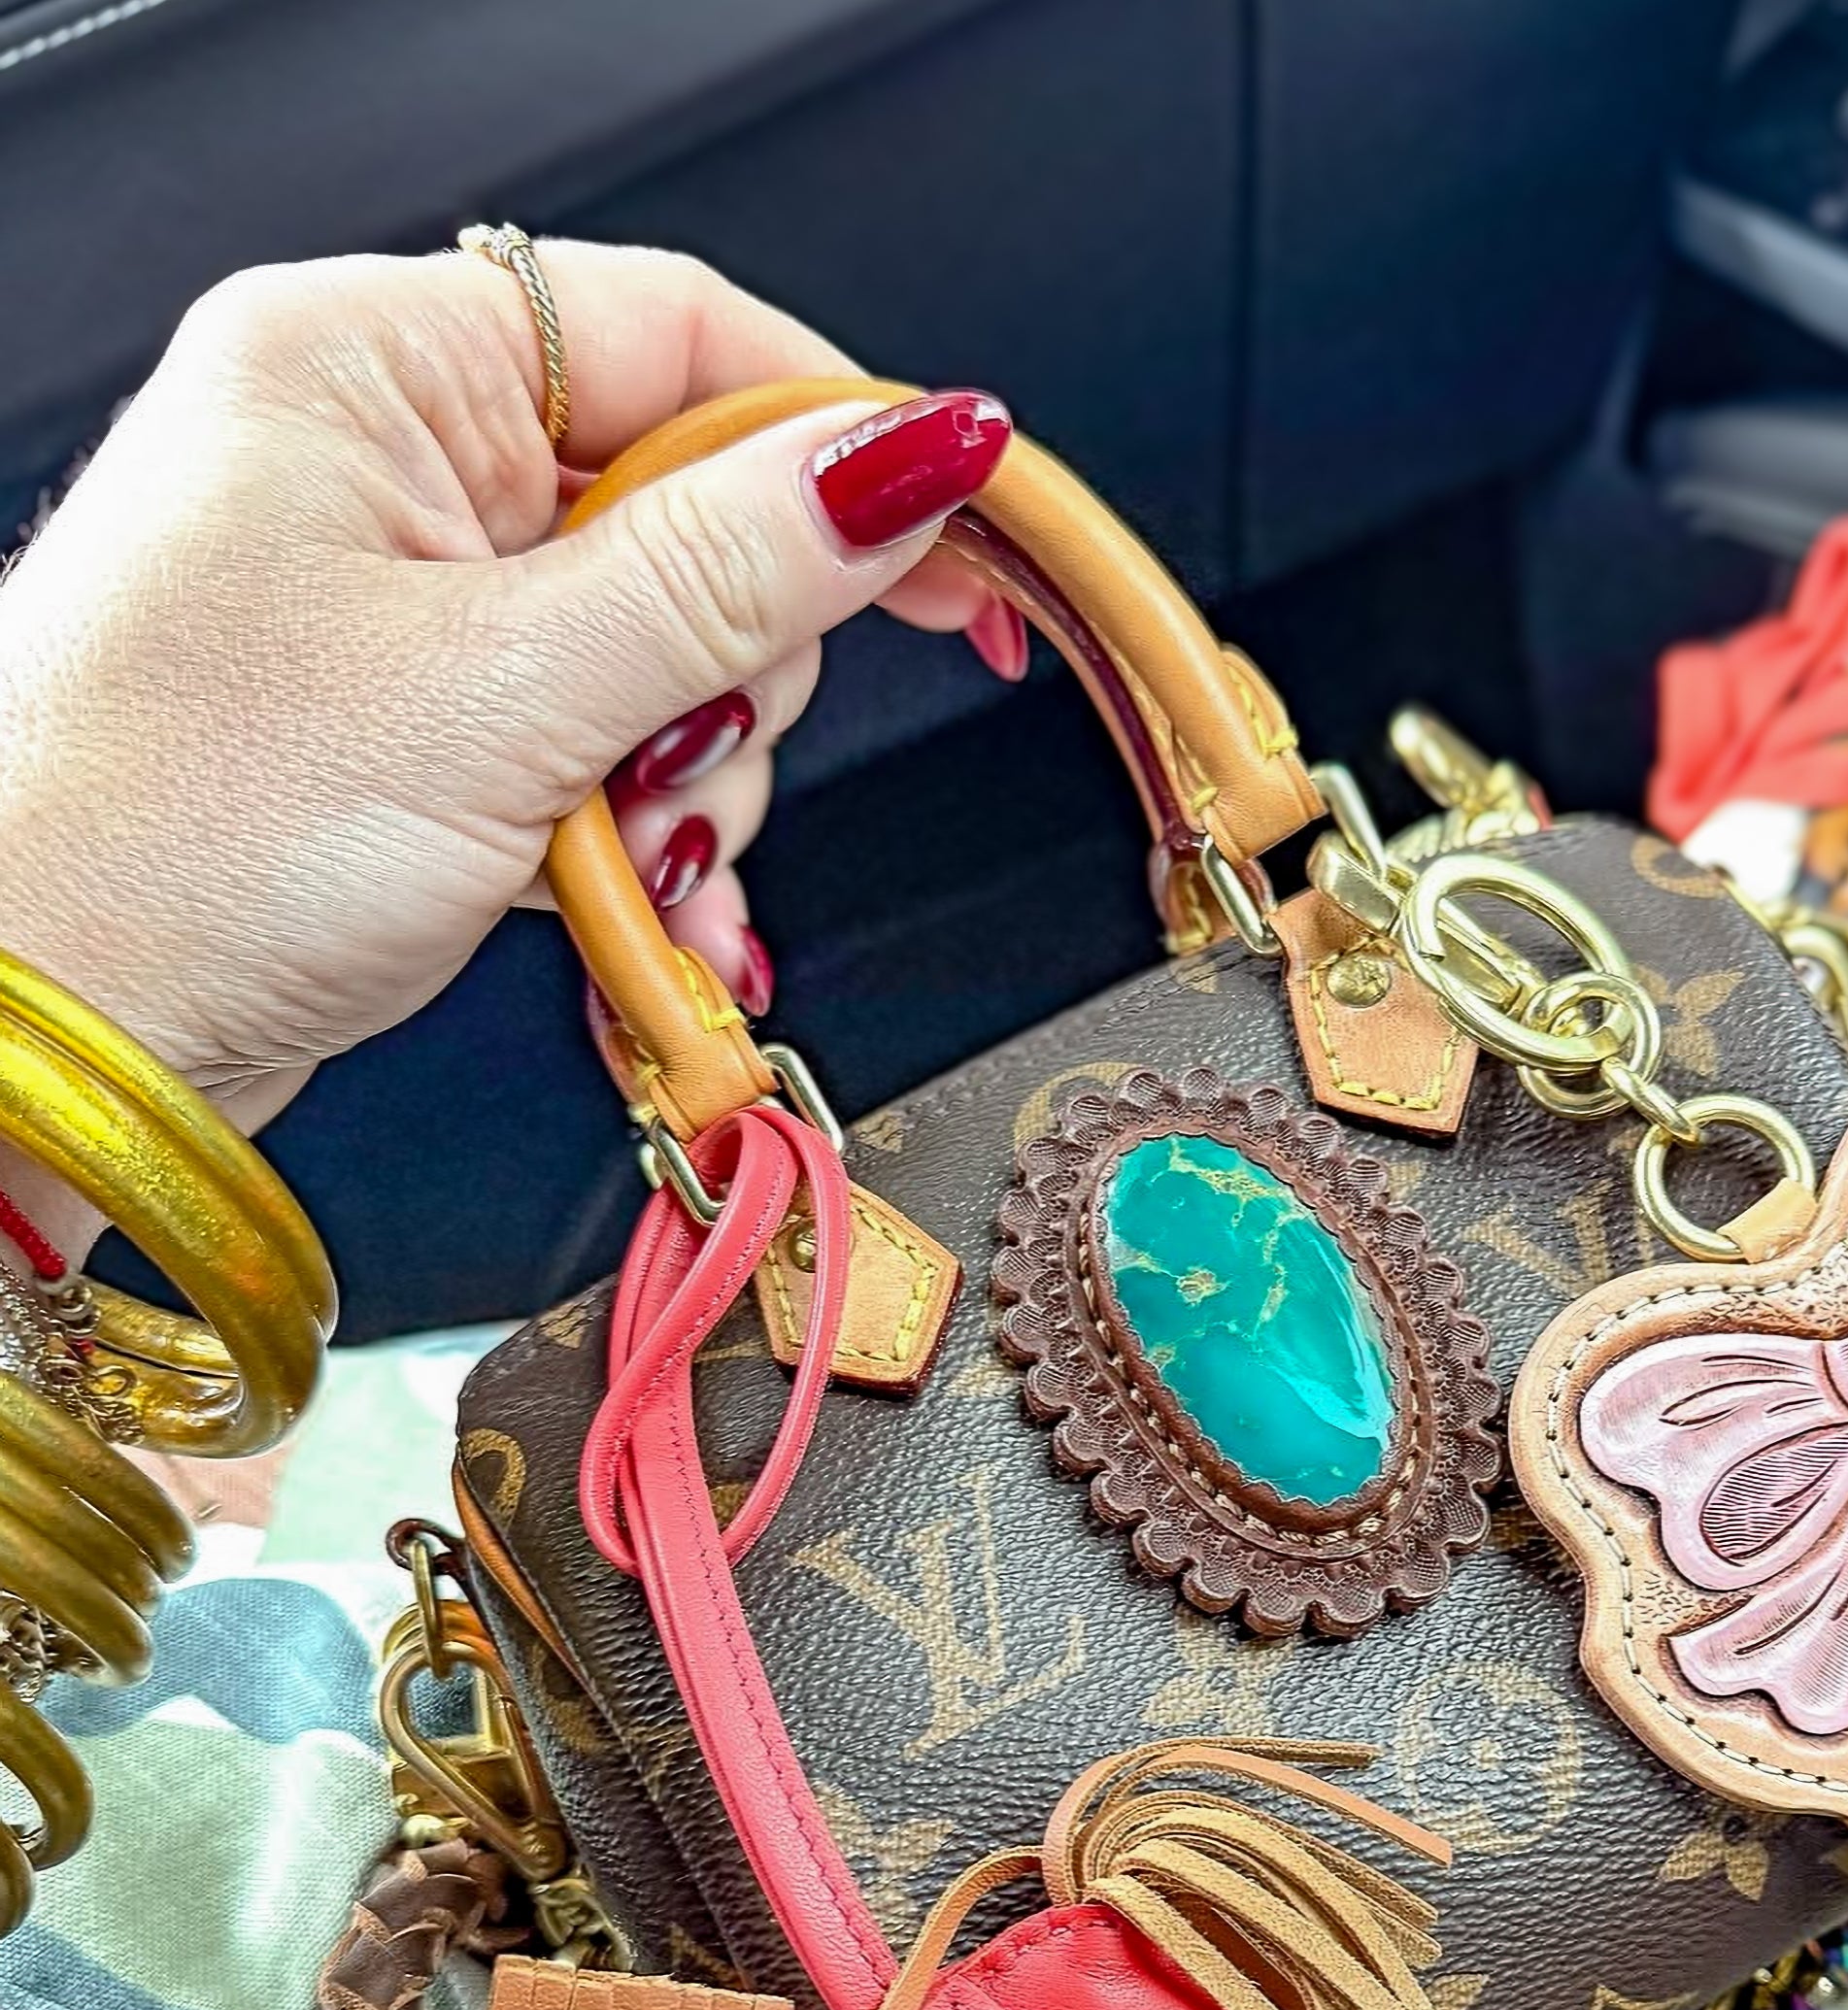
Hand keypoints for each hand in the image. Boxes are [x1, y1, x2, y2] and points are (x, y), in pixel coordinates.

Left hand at [0, 243, 1017, 1160]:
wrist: (47, 1036)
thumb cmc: (176, 839)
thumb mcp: (505, 693)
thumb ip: (728, 575)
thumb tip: (904, 464)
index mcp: (372, 365)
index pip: (677, 333)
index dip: (835, 441)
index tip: (956, 544)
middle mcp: (380, 458)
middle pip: (687, 512)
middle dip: (729, 675)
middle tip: (686, 765)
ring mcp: (394, 599)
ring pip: (660, 656)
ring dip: (690, 784)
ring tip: (634, 866)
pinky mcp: (407, 726)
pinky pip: (594, 748)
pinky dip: (637, 836)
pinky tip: (641, 910)